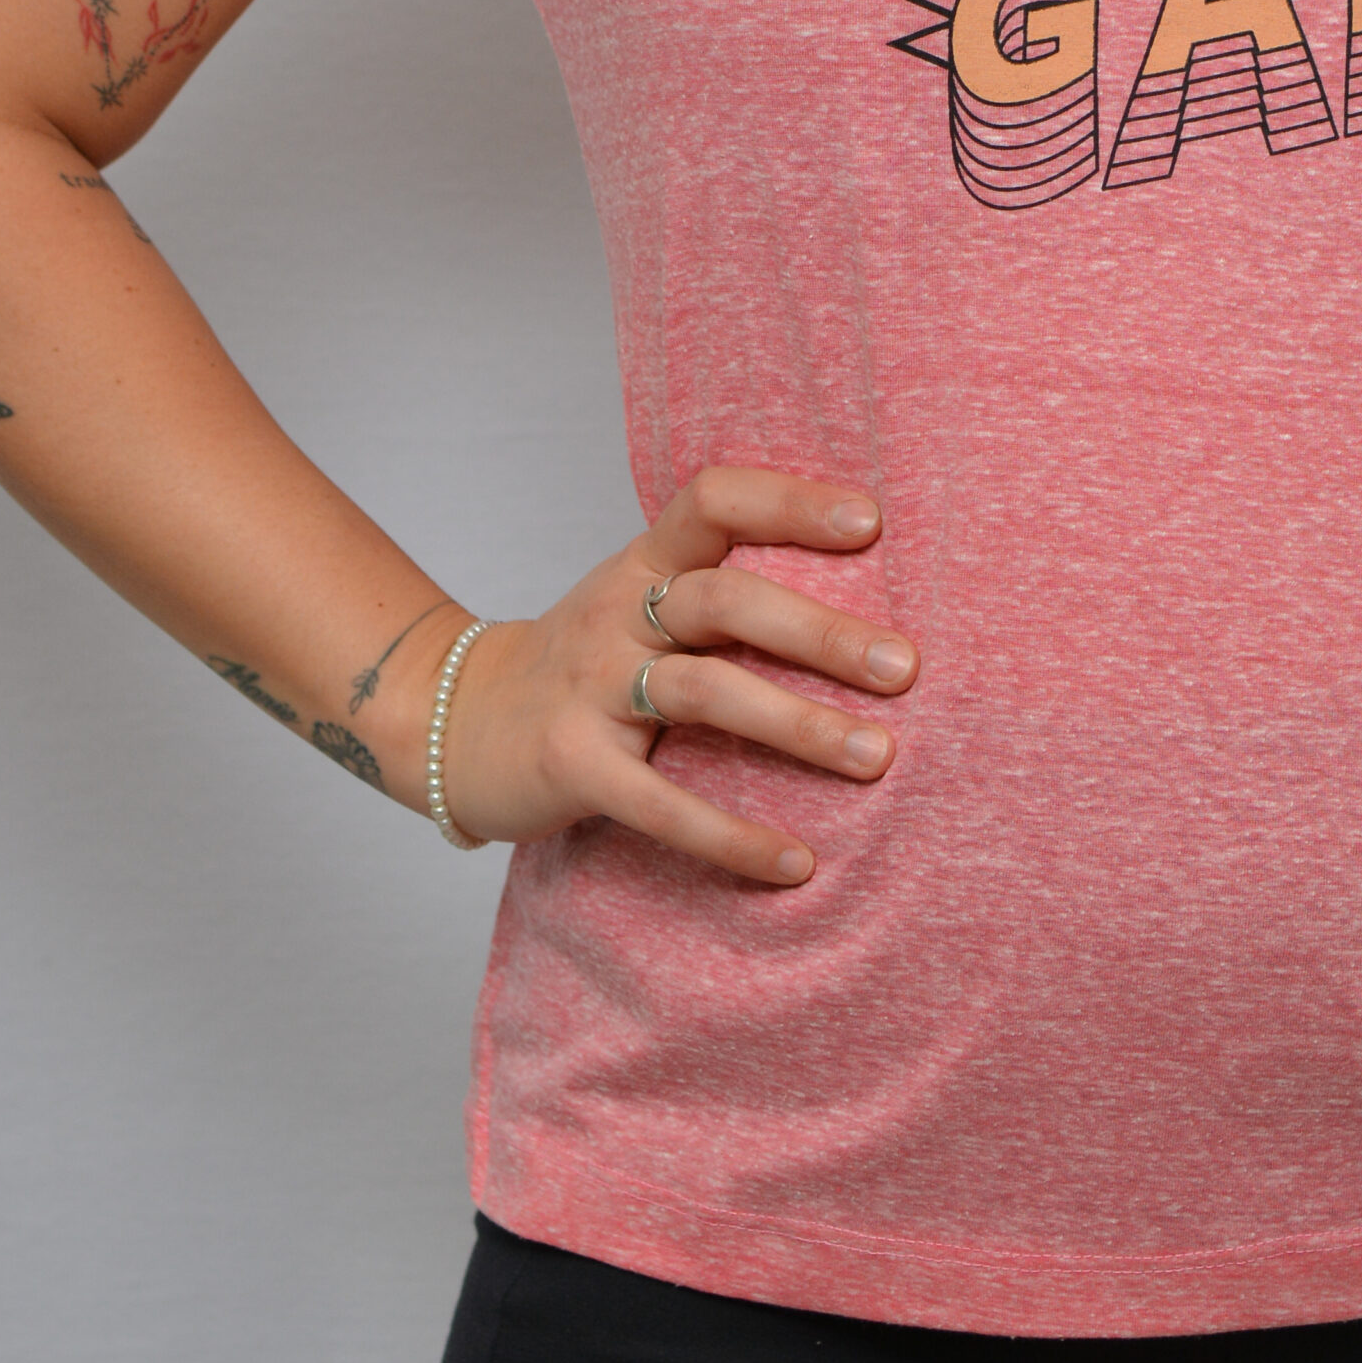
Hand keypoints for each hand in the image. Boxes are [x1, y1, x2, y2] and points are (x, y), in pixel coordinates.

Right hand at [428, 466, 917, 881]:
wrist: (455, 722)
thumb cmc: (591, 660)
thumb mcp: (646, 603)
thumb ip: (731, 592)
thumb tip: (875, 601)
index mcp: (647, 561)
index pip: (714, 500)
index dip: (789, 502)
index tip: (871, 522)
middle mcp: (619, 612)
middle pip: (725, 600)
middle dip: (821, 633)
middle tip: (906, 669)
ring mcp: (589, 688)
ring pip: (704, 692)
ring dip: (799, 725)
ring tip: (879, 758)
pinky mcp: (570, 766)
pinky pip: (660, 803)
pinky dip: (731, 836)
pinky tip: (796, 862)